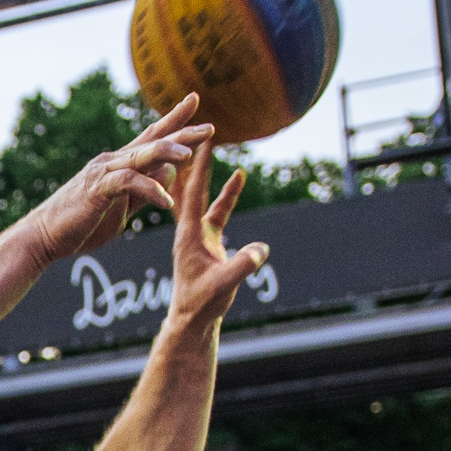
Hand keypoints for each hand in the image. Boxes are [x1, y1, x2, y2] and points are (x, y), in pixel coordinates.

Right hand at [20, 94, 210, 261]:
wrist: (45, 236)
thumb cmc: (82, 223)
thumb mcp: (123, 207)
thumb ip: (145, 190)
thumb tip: (169, 172)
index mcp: (119, 164)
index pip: (151, 136)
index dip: (174, 119)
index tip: (195, 101)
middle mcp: (112, 161)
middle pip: (153, 141)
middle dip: (182, 133)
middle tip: (210, 127)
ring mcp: (104, 173)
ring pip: (141, 156)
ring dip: (167, 154)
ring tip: (190, 157)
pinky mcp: (97, 189)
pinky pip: (128, 183)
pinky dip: (149, 190)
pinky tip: (167, 201)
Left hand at [164, 137, 268, 329]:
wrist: (191, 319)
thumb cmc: (202, 304)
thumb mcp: (224, 286)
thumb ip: (242, 266)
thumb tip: (261, 249)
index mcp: (189, 235)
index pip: (192, 194)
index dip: (198, 168)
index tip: (200, 142)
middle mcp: (190, 229)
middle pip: (192, 187)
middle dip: (195, 160)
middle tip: (198, 131)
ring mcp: (198, 233)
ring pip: (203, 196)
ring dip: (211, 171)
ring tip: (216, 145)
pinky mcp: (207, 240)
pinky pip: (217, 210)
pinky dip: (227, 193)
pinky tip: (238, 177)